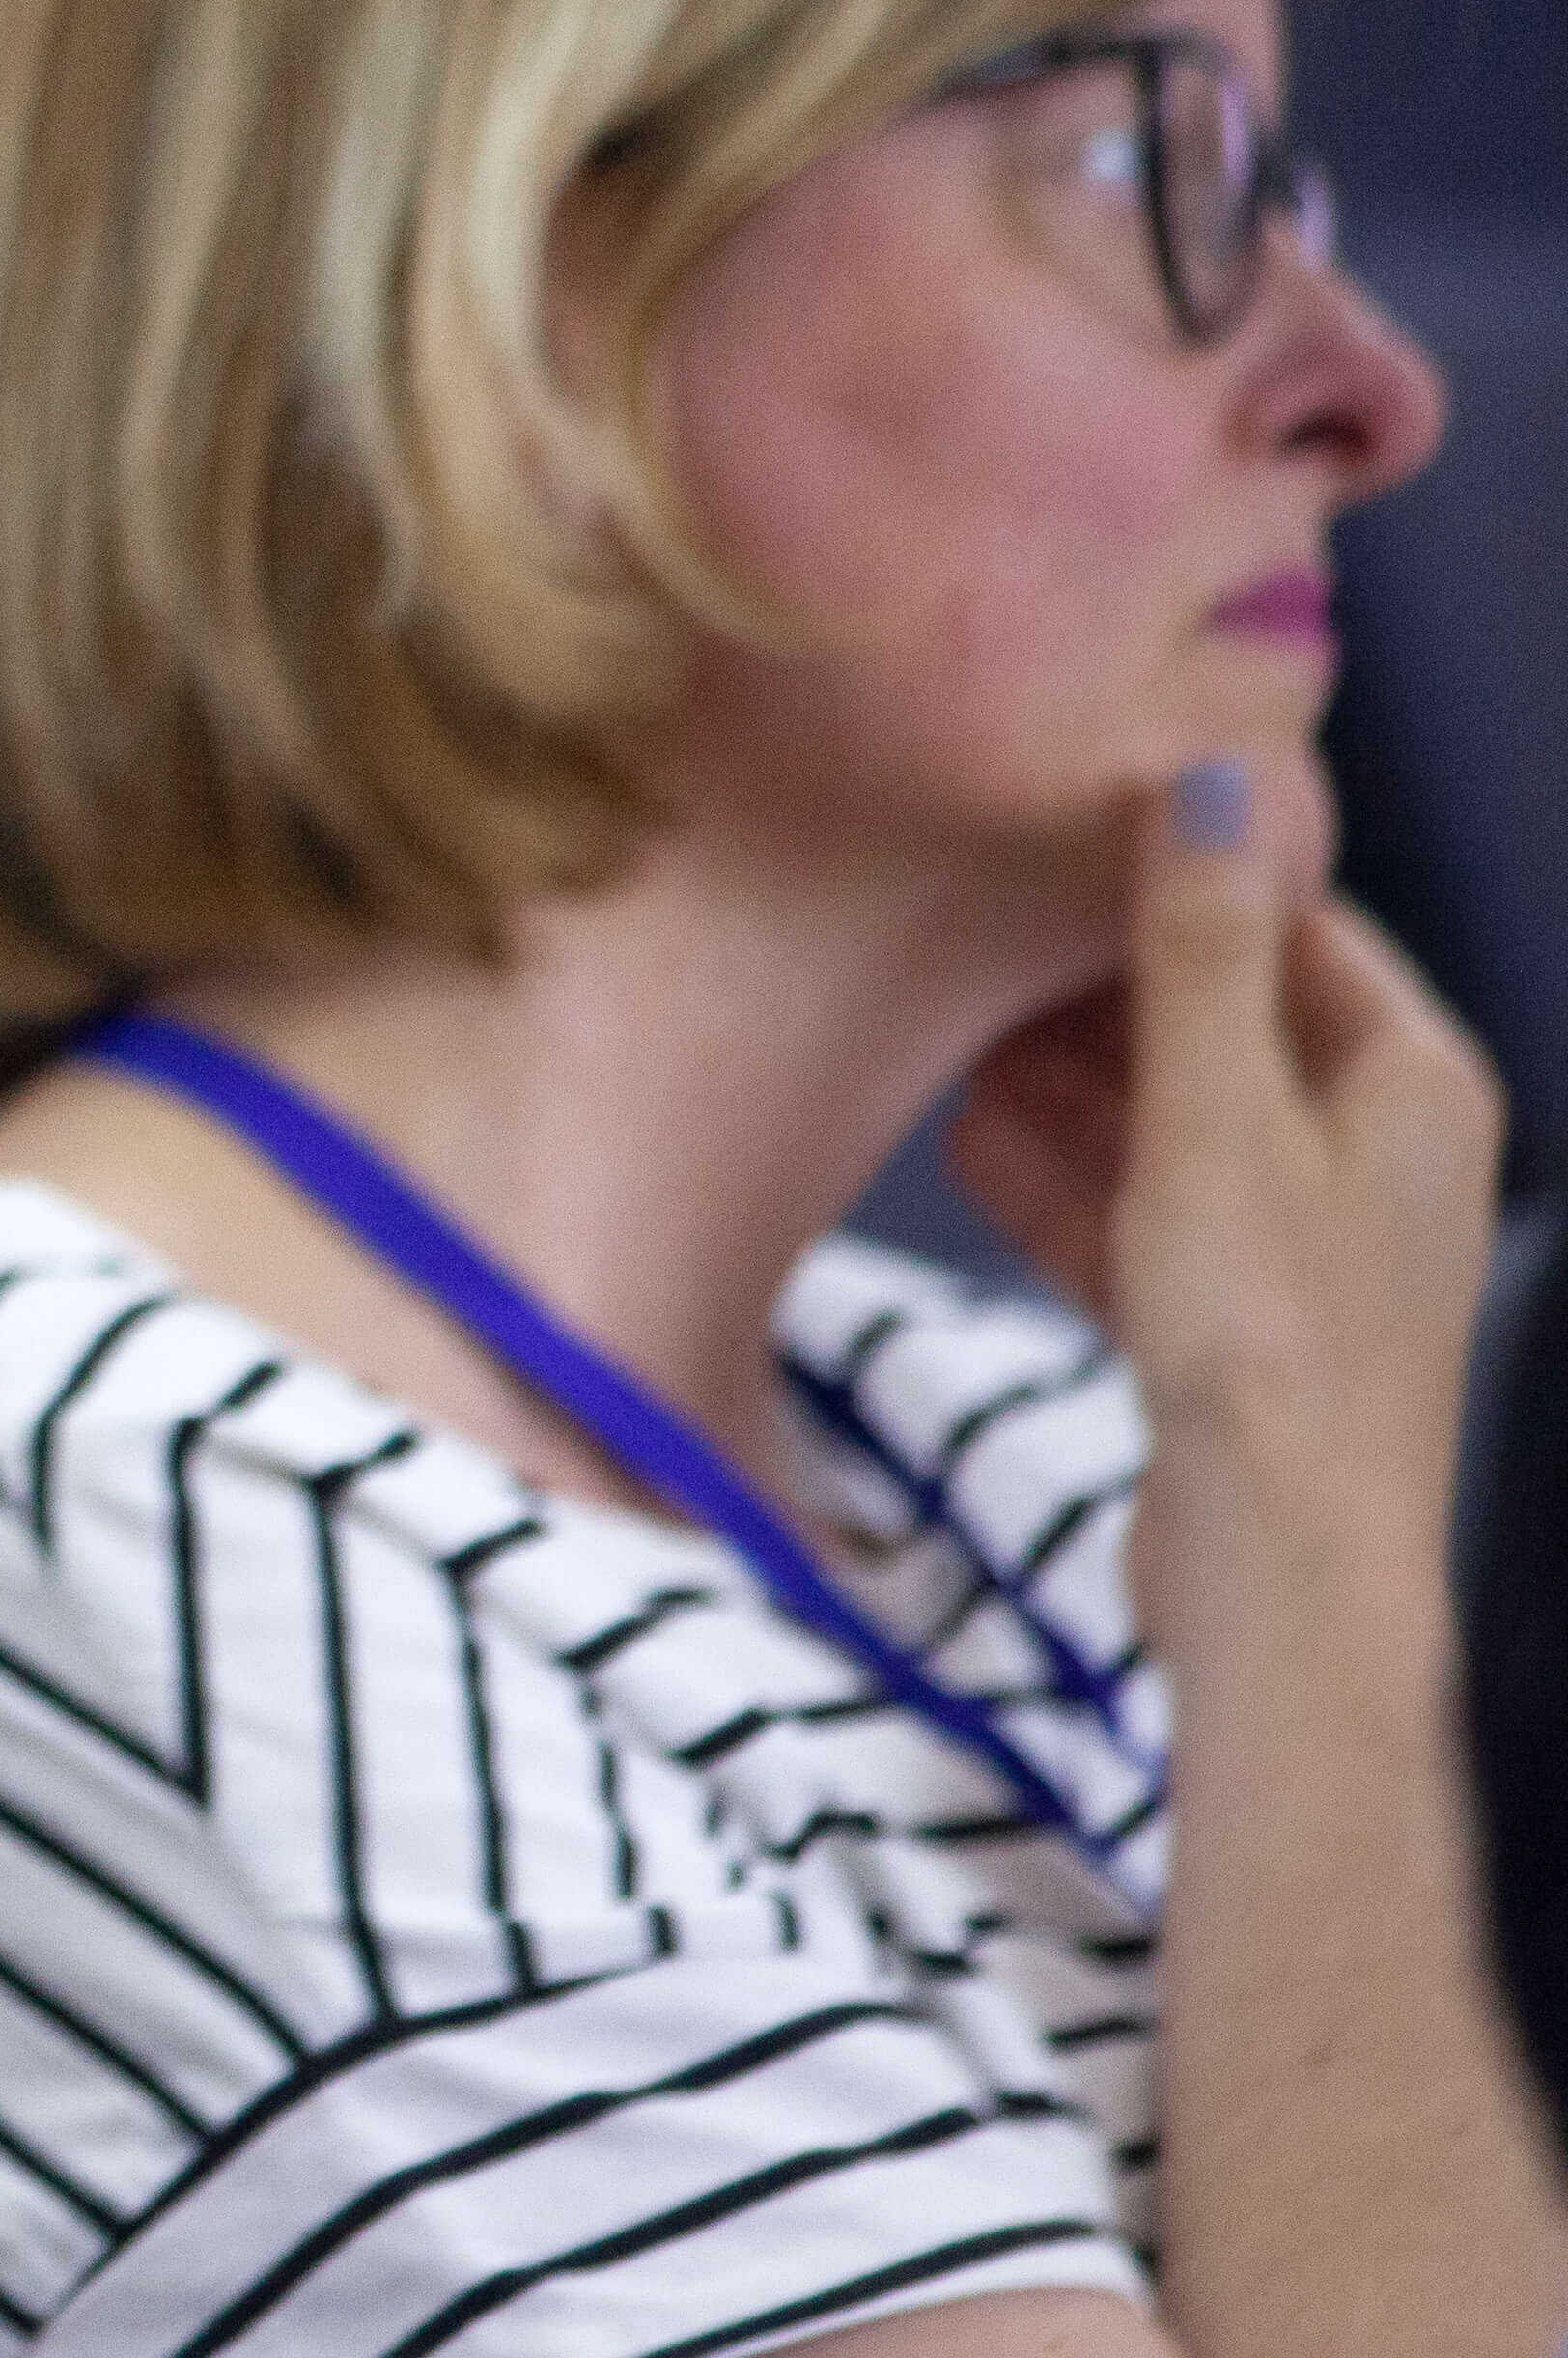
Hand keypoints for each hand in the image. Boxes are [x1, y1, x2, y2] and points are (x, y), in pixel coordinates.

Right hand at [951, 750, 1500, 1617]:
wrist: (1278, 1576)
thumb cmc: (1268, 1351)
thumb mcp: (1214, 1120)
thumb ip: (1199, 953)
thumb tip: (1208, 781)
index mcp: (1411, 1083)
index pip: (1293, 926)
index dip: (1174, 880)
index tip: (1049, 846)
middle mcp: (1379, 1150)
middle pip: (1224, 1023)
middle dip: (1095, 991)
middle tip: (968, 943)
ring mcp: (1308, 1239)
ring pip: (1172, 1121)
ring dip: (1063, 1086)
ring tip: (946, 1044)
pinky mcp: (1240, 1319)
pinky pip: (1144, 1214)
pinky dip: (1067, 1180)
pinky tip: (968, 1149)